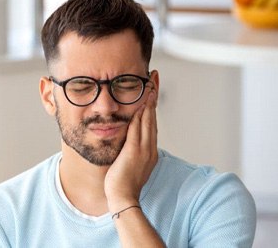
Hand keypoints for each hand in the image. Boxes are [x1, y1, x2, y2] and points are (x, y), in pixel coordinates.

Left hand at [104, 89, 157, 211]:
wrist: (123, 197)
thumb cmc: (123, 182)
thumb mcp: (131, 163)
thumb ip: (132, 149)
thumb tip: (128, 140)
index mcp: (149, 150)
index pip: (151, 123)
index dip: (152, 105)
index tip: (152, 90)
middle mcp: (149, 147)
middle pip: (152, 117)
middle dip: (153, 97)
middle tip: (154, 79)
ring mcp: (144, 149)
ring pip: (148, 120)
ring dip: (149, 101)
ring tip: (150, 84)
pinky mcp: (134, 151)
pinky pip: (138, 129)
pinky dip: (141, 114)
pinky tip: (141, 102)